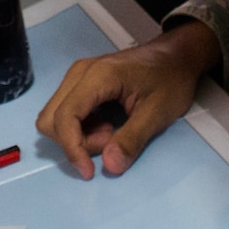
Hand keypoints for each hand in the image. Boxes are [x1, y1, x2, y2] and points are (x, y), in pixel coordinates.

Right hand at [34, 21, 219, 178]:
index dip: (72, 148)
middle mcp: (79, 74)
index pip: (65, 117)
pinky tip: (107, 127)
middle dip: (75, 142)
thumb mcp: (158, 113)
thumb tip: (109, 167)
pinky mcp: (80, 84)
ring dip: (78, 137)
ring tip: (112, 134)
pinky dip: (81, 129)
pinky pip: (66, 113)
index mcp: (97, 76)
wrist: (177, 56)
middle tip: (110, 142)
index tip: (90, 172)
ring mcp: (77, 77)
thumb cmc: (171, 80)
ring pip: (55, 118)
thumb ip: (132, 140)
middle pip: (51, 118)